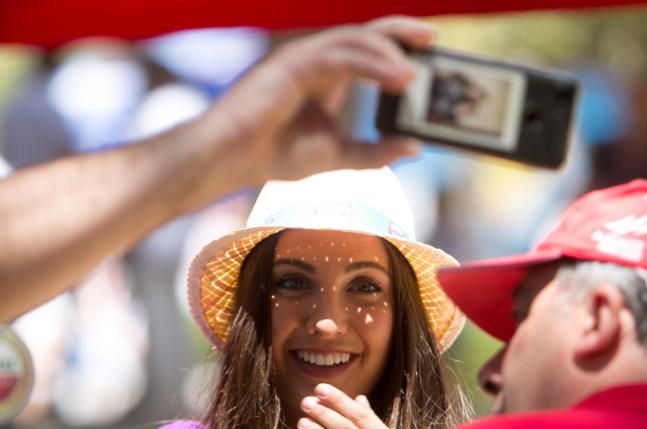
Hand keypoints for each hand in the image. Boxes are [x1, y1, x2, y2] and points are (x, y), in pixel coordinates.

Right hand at [201, 16, 434, 189]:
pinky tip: (394, 77)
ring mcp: (302, 58)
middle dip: (401, 34)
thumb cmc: (272, 155)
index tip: (430, 53)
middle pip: (366, 35)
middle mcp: (315, 60)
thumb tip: (413, 147)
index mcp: (325, 76)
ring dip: (388, 54)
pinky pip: (339, 55)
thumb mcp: (336, 155)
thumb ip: (373, 151)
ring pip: (354, 40)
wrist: (229, 160)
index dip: (399, 45)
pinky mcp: (292, 63)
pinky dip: (371, 64)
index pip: (368, 50)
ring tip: (414, 76)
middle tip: (433, 42)